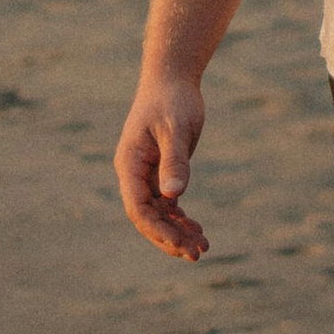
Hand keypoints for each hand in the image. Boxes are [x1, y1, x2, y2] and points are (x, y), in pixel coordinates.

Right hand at [115, 70, 208, 258]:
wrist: (173, 79)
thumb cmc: (172, 100)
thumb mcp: (175, 129)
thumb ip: (174, 161)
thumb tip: (174, 196)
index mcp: (130, 164)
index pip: (138, 208)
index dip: (158, 230)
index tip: (181, 244)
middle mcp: (134, 174)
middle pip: (148, 218)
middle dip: (170, 238)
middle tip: (198, 254)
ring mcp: (147, 174)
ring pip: (159, 213)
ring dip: (178, 232)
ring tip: (203, 247)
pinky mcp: (161, 171)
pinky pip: (168, 203)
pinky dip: (181, 218)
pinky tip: (197, 230)